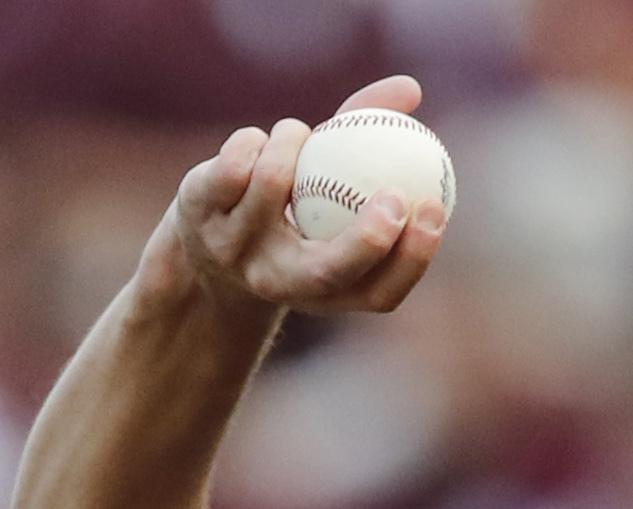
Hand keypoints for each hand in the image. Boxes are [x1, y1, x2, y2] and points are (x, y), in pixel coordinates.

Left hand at [149, 76, 447, 320]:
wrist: (204, 251)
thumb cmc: (292, 213)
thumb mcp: (333, 191)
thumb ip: (371, 139)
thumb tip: (411, 90)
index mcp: (326, 293)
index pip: (378, 293)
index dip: (411, 261)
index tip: (434, 210)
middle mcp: (281, 282)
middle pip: (329, 272)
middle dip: (367, 238)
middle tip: (395, 192)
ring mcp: (236, 251)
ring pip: (273, 184)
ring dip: (295, 140)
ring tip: (300, 133)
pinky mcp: (198, 213)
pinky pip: (237, 160)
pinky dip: (257, 140)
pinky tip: (260, 144)